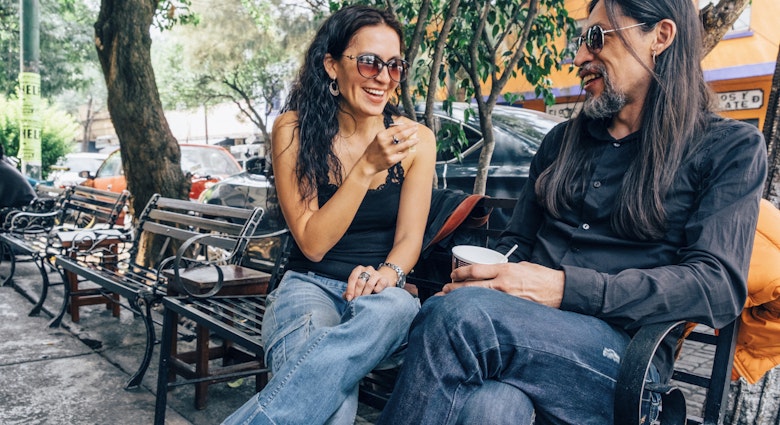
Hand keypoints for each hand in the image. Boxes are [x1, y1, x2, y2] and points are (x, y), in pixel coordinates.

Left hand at [344, 265, 391, 300]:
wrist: (381, 282)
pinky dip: (377, 290)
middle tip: (356, 300)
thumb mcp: (357, 286)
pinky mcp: (384, 279)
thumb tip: (346, 297)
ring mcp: (377, 273)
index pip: (352, 278)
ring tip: (364, 299)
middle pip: (360, 282)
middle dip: (357, 293)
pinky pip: (380, 284)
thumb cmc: (366, 285)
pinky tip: (375, 293)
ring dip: (365, 293)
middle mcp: (368, 269)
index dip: (350, 289)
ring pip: (369, 284)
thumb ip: (350, 291)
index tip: (349, 299)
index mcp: (359, 269)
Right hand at [362, 120, 419, 172]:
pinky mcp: (392, 160)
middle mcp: (384, 143)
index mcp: (381, 135)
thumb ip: (388, 133)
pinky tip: (408, 149)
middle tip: (416, 128)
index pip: (397, 128)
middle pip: (402, 135)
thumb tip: (402, 127)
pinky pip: (403, 154)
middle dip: (411, 131)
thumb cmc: (373, 150)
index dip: (406, 125)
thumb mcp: (378, 138)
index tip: (412, 124)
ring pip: (405, 145)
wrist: (368, 163)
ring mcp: (388, 152)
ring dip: (413, 141)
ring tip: (417, 139)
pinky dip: (407, 151)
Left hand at [442, 262, 564, 307]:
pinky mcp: (510, 310)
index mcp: (504, 269)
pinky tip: (470, 313)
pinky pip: (490, 310)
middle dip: (453, 289)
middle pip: (470, 287)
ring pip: (477, 300)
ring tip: (449, 303)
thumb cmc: (541, 277)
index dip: (459, 273)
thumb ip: (503, 270)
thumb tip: (491, 274)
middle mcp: (502, 284)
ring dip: (461, 301)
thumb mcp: (520, 266)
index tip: (452, 274)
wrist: (559, 290)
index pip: (475, 270)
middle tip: (443, 290)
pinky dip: (478, 311)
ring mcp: (506, 299)